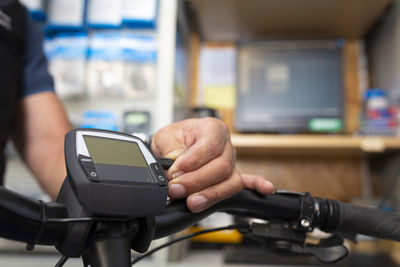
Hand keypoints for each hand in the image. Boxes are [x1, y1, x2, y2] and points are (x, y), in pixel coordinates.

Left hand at [151, 118, 273, 212]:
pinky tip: (265, 188)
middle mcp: (226, 146)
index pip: (210, 145)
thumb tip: (175, 167)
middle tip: (175, 188)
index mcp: (212, 128)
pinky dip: (256, 186)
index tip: (176, 170)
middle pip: (221, 166)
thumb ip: (171, 150)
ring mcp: (231, 163)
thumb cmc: (174, 139)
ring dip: (211, 194)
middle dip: (196, 181)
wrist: (173, 147)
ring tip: (191, 201)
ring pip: (230, 181)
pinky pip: (246, 182)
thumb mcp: (166, 137)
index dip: (193, 161)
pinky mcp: (229, 178)